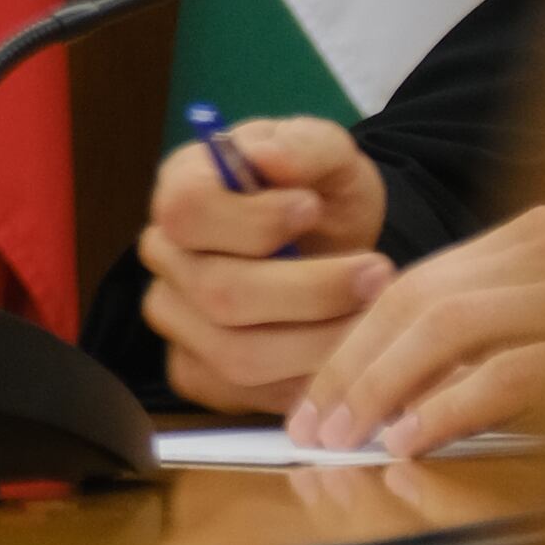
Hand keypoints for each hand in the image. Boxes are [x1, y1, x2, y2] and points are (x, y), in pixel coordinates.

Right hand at [136, 114, 392, 414]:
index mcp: (181, 191)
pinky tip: (348, 354)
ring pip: (237, 355)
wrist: (332, 247)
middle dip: (312, 293)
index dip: (252, 220)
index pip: (187, 211)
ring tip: (374, 318)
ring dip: (322, 343)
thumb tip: (268, 159)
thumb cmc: (321, 196)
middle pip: (220, 294)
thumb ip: (305, 147)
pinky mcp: (200, 373)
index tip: (314, 209)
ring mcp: (176, 320)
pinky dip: (310, 383)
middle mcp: (166, 258)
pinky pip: (250, 397)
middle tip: (378, 273)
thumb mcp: (329, 155)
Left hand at [287, 204, 544, 458]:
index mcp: (537, 239)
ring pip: (453, 325)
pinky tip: (413, 438)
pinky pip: (510, 370)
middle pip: (422, 300)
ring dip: (386, 385)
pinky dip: (451, 406)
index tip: (314, 402)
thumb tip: (400, 402)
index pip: (417, 286)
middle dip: (356, 368)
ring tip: (348, 436)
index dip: (355, 347)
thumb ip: (493, 342)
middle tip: (314, 429)